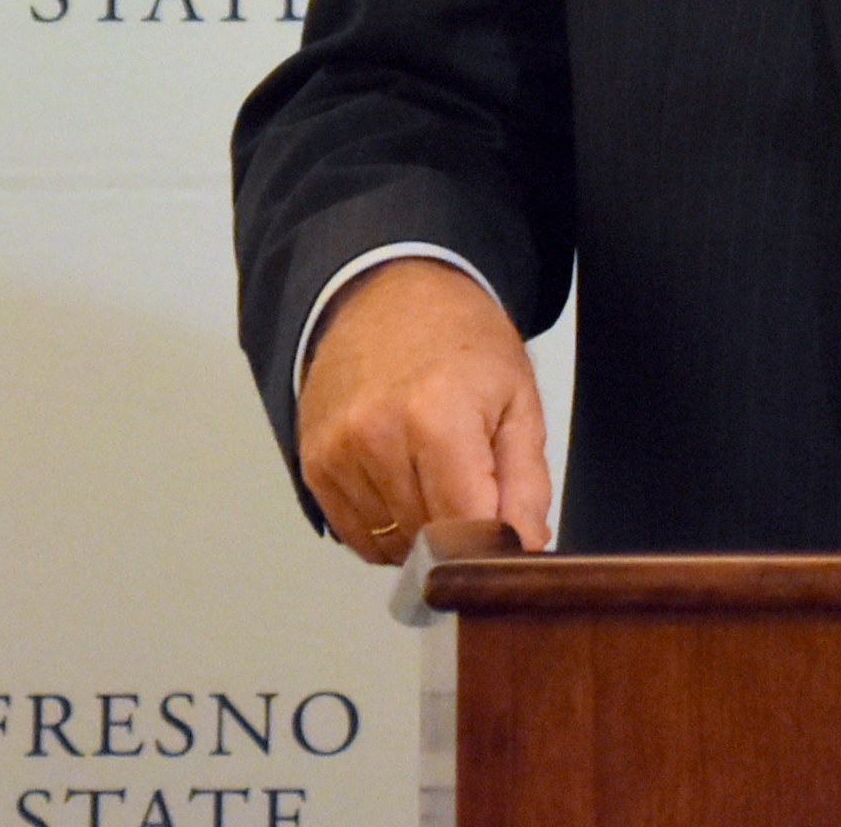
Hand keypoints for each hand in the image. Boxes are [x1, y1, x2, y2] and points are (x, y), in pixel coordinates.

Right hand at [297, 257, 551, 563]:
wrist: (391, 292)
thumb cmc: (462, 339)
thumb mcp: (517, 397)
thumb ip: (526, 482)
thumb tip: (526, 548)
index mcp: (438, 416)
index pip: (465, 529)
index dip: (492, 544)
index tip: (506, 538)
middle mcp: (377, 437)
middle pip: (428, 541)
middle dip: (459, 531)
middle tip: (473, 482)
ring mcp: (337, 453)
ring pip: (391, 545)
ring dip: (420, 530)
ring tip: (434, 470)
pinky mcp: (313, 465)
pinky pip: (357, 535)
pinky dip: (386, 525)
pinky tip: (403, 477)